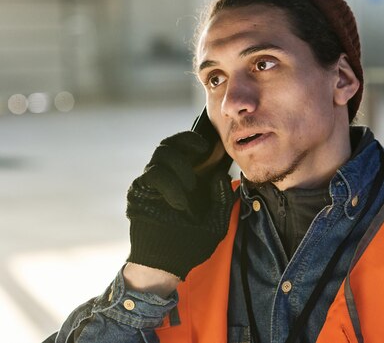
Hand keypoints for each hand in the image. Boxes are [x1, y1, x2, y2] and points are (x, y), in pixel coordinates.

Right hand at [126, 130, 234, 279]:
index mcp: (186, 180)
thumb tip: (221, 175)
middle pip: (169, 144)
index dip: (193, 139)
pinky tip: (180, 203)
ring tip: (190, 187)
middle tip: (201, 149)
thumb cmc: (191, 245)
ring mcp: (151, 184)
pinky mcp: (139, 192)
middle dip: (186, 142)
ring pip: (161, 155)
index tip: (208, 143)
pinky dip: (170, 186)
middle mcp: (167, 178)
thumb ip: (222, 199)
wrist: (166, 265)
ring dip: (180, 166)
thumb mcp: (217, 222)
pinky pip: (153, 175)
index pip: (184, 149)